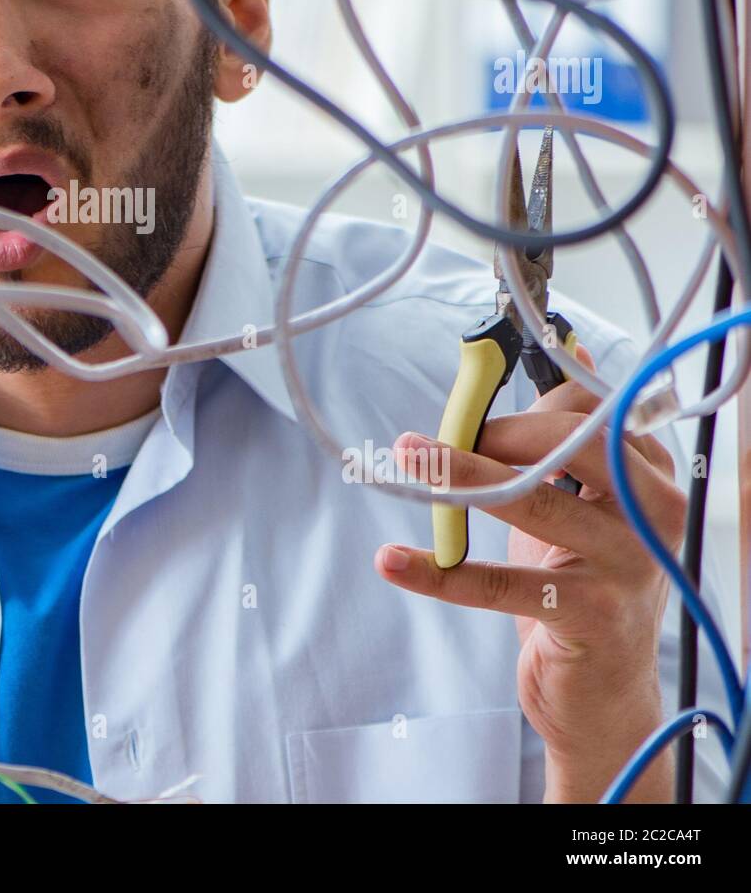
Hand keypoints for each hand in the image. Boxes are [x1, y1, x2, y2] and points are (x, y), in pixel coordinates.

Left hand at [375, 345, 683, 802]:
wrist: (605, 692)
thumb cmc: (583, 580)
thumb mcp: (583, 502)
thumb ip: (573, 435)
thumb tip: (574, 352)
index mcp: (649, 477)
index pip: (592, 413)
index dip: (526, 408)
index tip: (470, 414)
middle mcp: (652, 516)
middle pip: (575, 447)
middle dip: (496, 433)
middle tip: (427, 437)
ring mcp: (628, 567)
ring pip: (538, 504)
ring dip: (460, 478)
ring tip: (406, 461)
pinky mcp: (592, 618)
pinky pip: (505, 585)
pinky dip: (441, 572)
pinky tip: (393, 559)